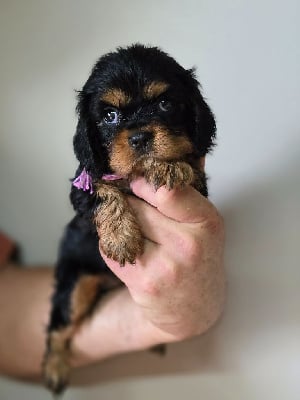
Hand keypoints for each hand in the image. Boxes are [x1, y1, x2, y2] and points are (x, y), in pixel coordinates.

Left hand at [100, 178, 225, 341]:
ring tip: (132, 229)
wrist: (193, 309)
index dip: (144, 183)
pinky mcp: (143, 283)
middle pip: (136, 206)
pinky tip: (129, 249)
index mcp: (206, 223)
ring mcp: (165, 267)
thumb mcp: (204, 223)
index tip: (136, 182)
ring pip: (120, 225)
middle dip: (129, 202)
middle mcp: (188, 245)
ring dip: (119, 222)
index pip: (165, 190)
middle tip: (130, 205)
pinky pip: (110, 247)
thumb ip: (186, 191)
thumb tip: (170, 151)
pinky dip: (113, 243)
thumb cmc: (197, 258)